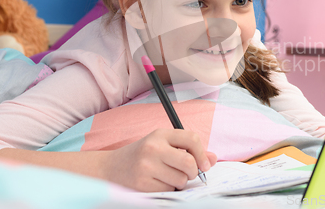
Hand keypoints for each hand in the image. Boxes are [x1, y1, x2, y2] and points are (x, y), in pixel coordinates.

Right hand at [101, 128, 216, 191]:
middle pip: (189, 163)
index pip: (192, 138)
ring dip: (179, 182)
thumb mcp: (163, 145)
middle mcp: (153, 148)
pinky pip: (169, 190)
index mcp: (160, 134)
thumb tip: (213, 159)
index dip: (202, 153)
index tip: (204, 164)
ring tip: (167, 176)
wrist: (111, 168)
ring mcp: (147, 166)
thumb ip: (189, 149)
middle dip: (193, 172)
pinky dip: (168, 189)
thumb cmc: (143, 155)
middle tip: (187, 173)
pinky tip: (157, 182)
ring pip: (181, 179)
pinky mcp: (142, 183)